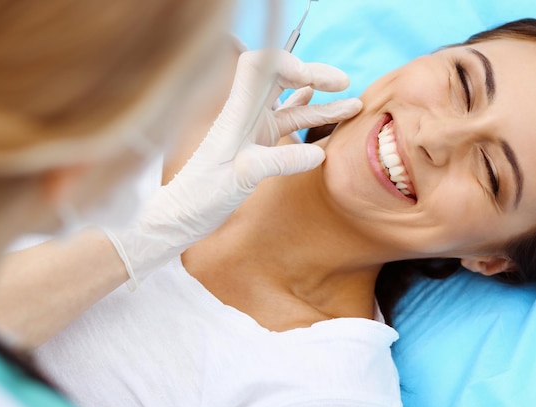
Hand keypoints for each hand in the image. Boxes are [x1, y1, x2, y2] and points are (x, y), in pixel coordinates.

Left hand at [107, 49, 362, 288]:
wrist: (181, 215)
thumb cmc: (201, 196)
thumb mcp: (241, 178)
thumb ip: (278, 162)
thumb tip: (319, 154)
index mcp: (238, 113)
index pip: (260, 65)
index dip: (288, 62)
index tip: (313, 81)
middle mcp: (246, 115)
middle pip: (281, 78)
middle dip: (314, 74)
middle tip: (345, 83)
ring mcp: (252, 130)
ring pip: (291, 106)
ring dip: (322, 103)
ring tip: (354, 104)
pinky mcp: (257, 146)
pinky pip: (287, 124)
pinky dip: (307, 115)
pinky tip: (322, 108)